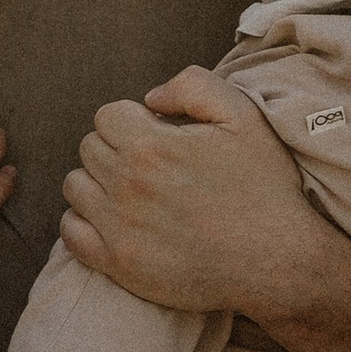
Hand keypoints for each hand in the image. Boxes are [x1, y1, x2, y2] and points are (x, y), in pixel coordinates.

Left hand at [55, 65, 312, 313]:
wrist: (280, 261)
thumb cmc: (264, 185)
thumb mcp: (243, 116)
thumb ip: (192, 86)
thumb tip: (149, 98)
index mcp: (150, 146)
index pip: (106, 116)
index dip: (133, 121)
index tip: (158, 137)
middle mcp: (127, 185)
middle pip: (89, 148)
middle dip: (116, 148)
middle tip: (152, 166)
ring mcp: (119, 228)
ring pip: (76, 186)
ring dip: (98, 183)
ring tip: (135, 192)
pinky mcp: (118, 265)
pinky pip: (70, 232)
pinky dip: (84, 222)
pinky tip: (116, 221)